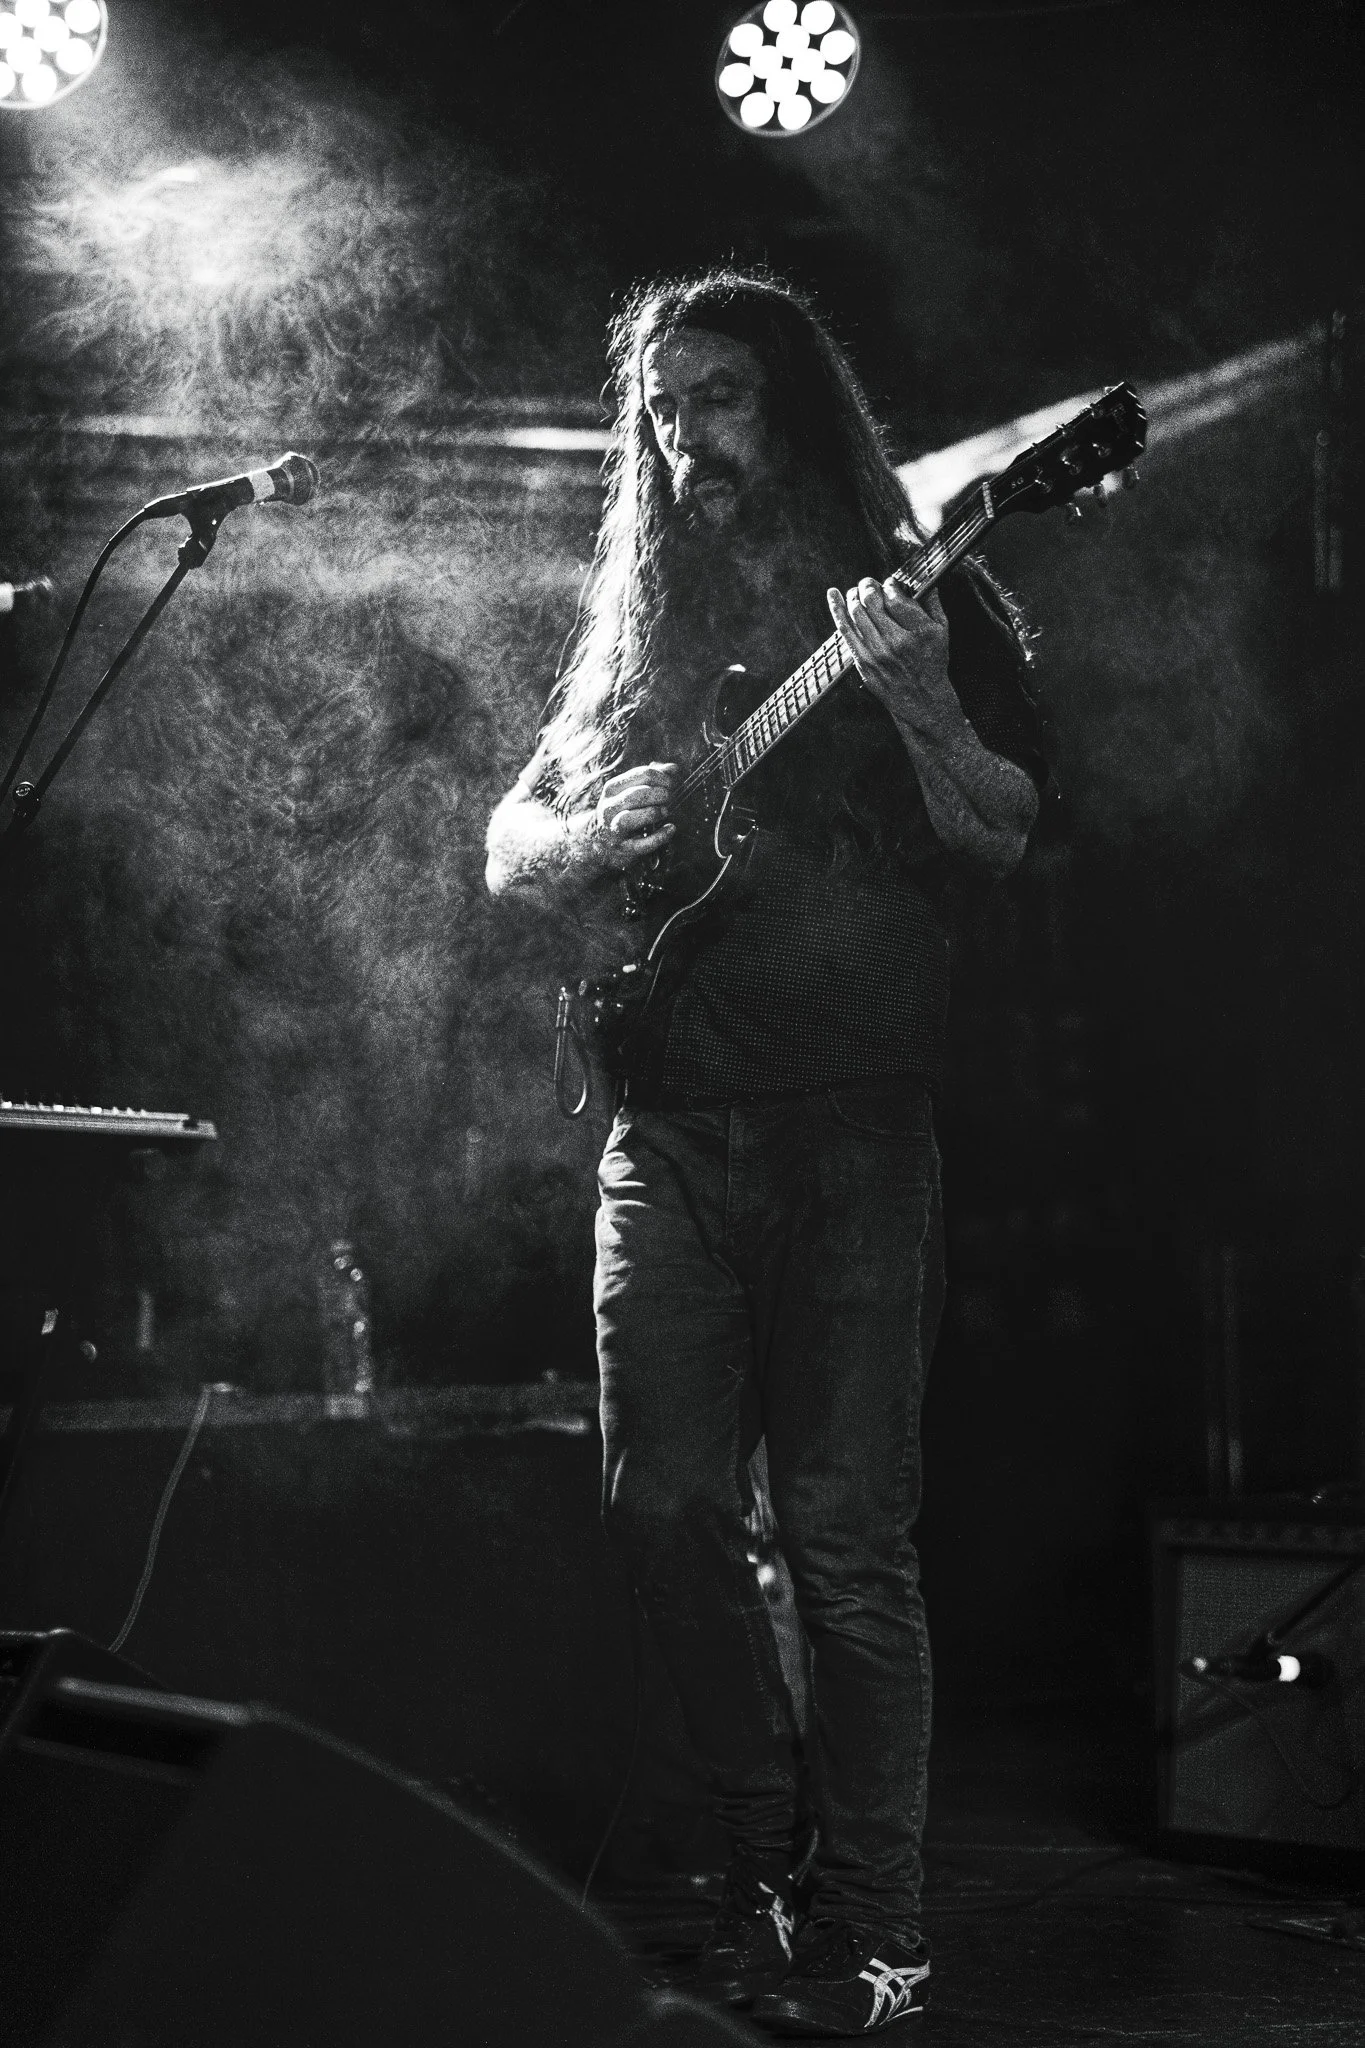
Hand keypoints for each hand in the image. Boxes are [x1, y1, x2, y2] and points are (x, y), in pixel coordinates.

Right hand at [571, 761, 678, 878]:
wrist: (599, 841)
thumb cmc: (622, 811)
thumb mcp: (630, 791)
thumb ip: (652, 778)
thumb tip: (673, 768)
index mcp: (612, 789)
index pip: (641, 775)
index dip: (662, 777)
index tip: (671, 784)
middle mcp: (609, 808)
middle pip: (636, 795)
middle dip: (660, 794)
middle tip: (670, 797)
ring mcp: (614, 829)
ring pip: (630, 819)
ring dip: (653, 813)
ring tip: (665, 811)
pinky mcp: (623, 849)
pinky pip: (642, 844)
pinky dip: (660, 837)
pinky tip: (671, 828)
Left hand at [827, 577, 950, 722]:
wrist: (921, 699)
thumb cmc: (932, 661)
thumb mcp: (942, 632)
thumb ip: (933, 603)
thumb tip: (921, 579)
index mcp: (919, 631)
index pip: (895, 598)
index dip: (889, 585)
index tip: (889, 583)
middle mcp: (897, 642)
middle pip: (872, 601)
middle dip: (868, 586)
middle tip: (869, 583)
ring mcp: (877, 653)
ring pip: (856, 612)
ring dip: (854, 594)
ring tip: (857, 590)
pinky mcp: (863, 662)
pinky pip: (845, 631)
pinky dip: (837, 609)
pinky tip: (833, 595)